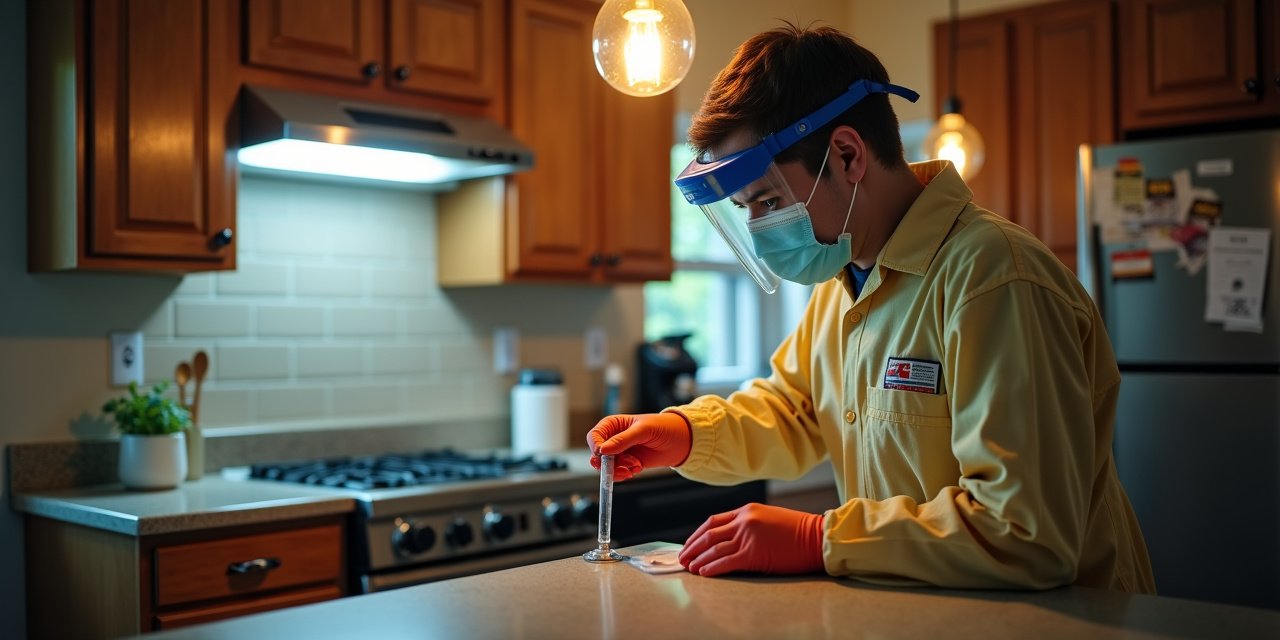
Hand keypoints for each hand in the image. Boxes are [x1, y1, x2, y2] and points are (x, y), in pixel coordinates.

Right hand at [587, 413, 691, 480]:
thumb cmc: (663, 427)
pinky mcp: (627, 464)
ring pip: (606, 467)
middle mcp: (613, 438)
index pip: (594, 437)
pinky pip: (617, 473)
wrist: (680, 442)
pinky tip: (637, 468)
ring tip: (635, 465)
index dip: (596, 447)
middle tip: (622, 465)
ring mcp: (620, 453)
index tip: (605, 455)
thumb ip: (623, 440)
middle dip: (608, 463)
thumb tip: (603, 450)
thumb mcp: (643, 430)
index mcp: (613, 424)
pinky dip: (624, 474)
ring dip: (619, 470)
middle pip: (597, 454)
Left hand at [678, 503, 824, 576]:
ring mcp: (748, 537)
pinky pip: (726, 562)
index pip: (713, 521)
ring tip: (689, 568)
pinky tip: (704, 573)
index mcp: (746, 510)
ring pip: (714, 548)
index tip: (689, 544)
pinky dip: (712, 568)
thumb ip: (748, 524)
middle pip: (709, 534)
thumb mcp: (769, 518)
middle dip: (692, 547)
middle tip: (682, 558)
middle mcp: (744, 521)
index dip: (697, 534)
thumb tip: (728, 539)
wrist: (818, 537)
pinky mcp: (754, 554)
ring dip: (699, 559)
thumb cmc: (798, 531)